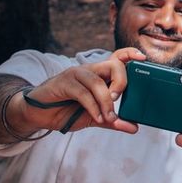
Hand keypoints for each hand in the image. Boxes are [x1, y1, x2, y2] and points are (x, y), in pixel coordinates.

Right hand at [9, 47, 145, 133]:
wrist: (39, 114)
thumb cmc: (67, 111)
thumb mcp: (95, 117)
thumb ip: (113, 121)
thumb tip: (134, 128)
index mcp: (99, 75)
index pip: (117, 57)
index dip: (130, 54)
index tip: (142, 58)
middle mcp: (89, 70)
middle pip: (113, 65)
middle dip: (121, 82)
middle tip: (118, 100)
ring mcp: (76, 74)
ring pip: (98, 81)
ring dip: (106, 101)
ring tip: (107, 117)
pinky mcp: (63, 82)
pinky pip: (83, 92)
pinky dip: (93, 106)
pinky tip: (97, 117)